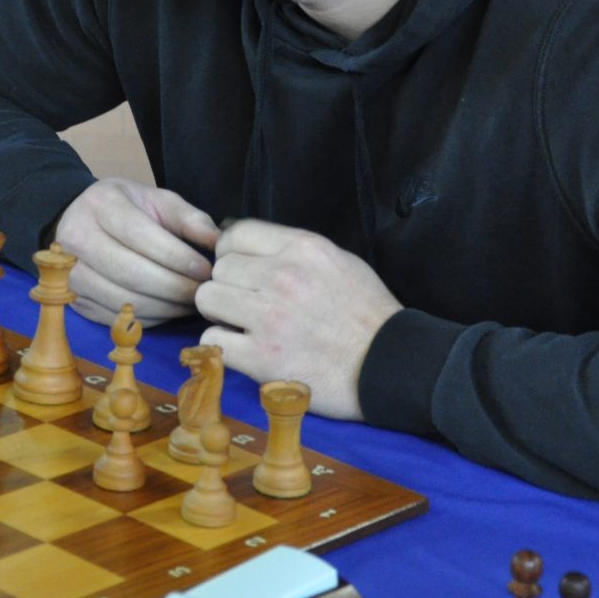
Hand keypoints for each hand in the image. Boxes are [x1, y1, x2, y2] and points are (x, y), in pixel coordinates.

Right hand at [53, 176, 220, 325]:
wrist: (82, 221)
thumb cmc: (128, 210)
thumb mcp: (158, 200)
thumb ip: (189, 218)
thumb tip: (218, 243)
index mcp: (100, 205)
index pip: (139, 235)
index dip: (176, 256)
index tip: (205, 269)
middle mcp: (77, 238)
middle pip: (130, 272)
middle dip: (175, 287)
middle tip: (203, 292)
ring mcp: (72, 273)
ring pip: (124, 300)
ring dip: (166, 307)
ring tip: (191, 302)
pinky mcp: (77, 301)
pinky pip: (119, 318)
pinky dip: (150, 318)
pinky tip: (170, 309)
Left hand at [196, 219, 402, 419]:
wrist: (390, 364)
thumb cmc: (367, 314)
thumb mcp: (339, 261)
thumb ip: (293, 250)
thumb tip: (248, 244)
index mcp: (303, 248)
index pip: (235, 233)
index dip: (232, 252)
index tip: (242, 271)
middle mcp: (282, 277)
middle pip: (219, 268)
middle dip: (228, 285)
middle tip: (246, 303)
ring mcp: (270, 317)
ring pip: (208, 299)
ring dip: (220, 313)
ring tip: (242, 325)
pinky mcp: (262, 358)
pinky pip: (213, 340)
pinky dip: (223, 346)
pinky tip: (244, 350)